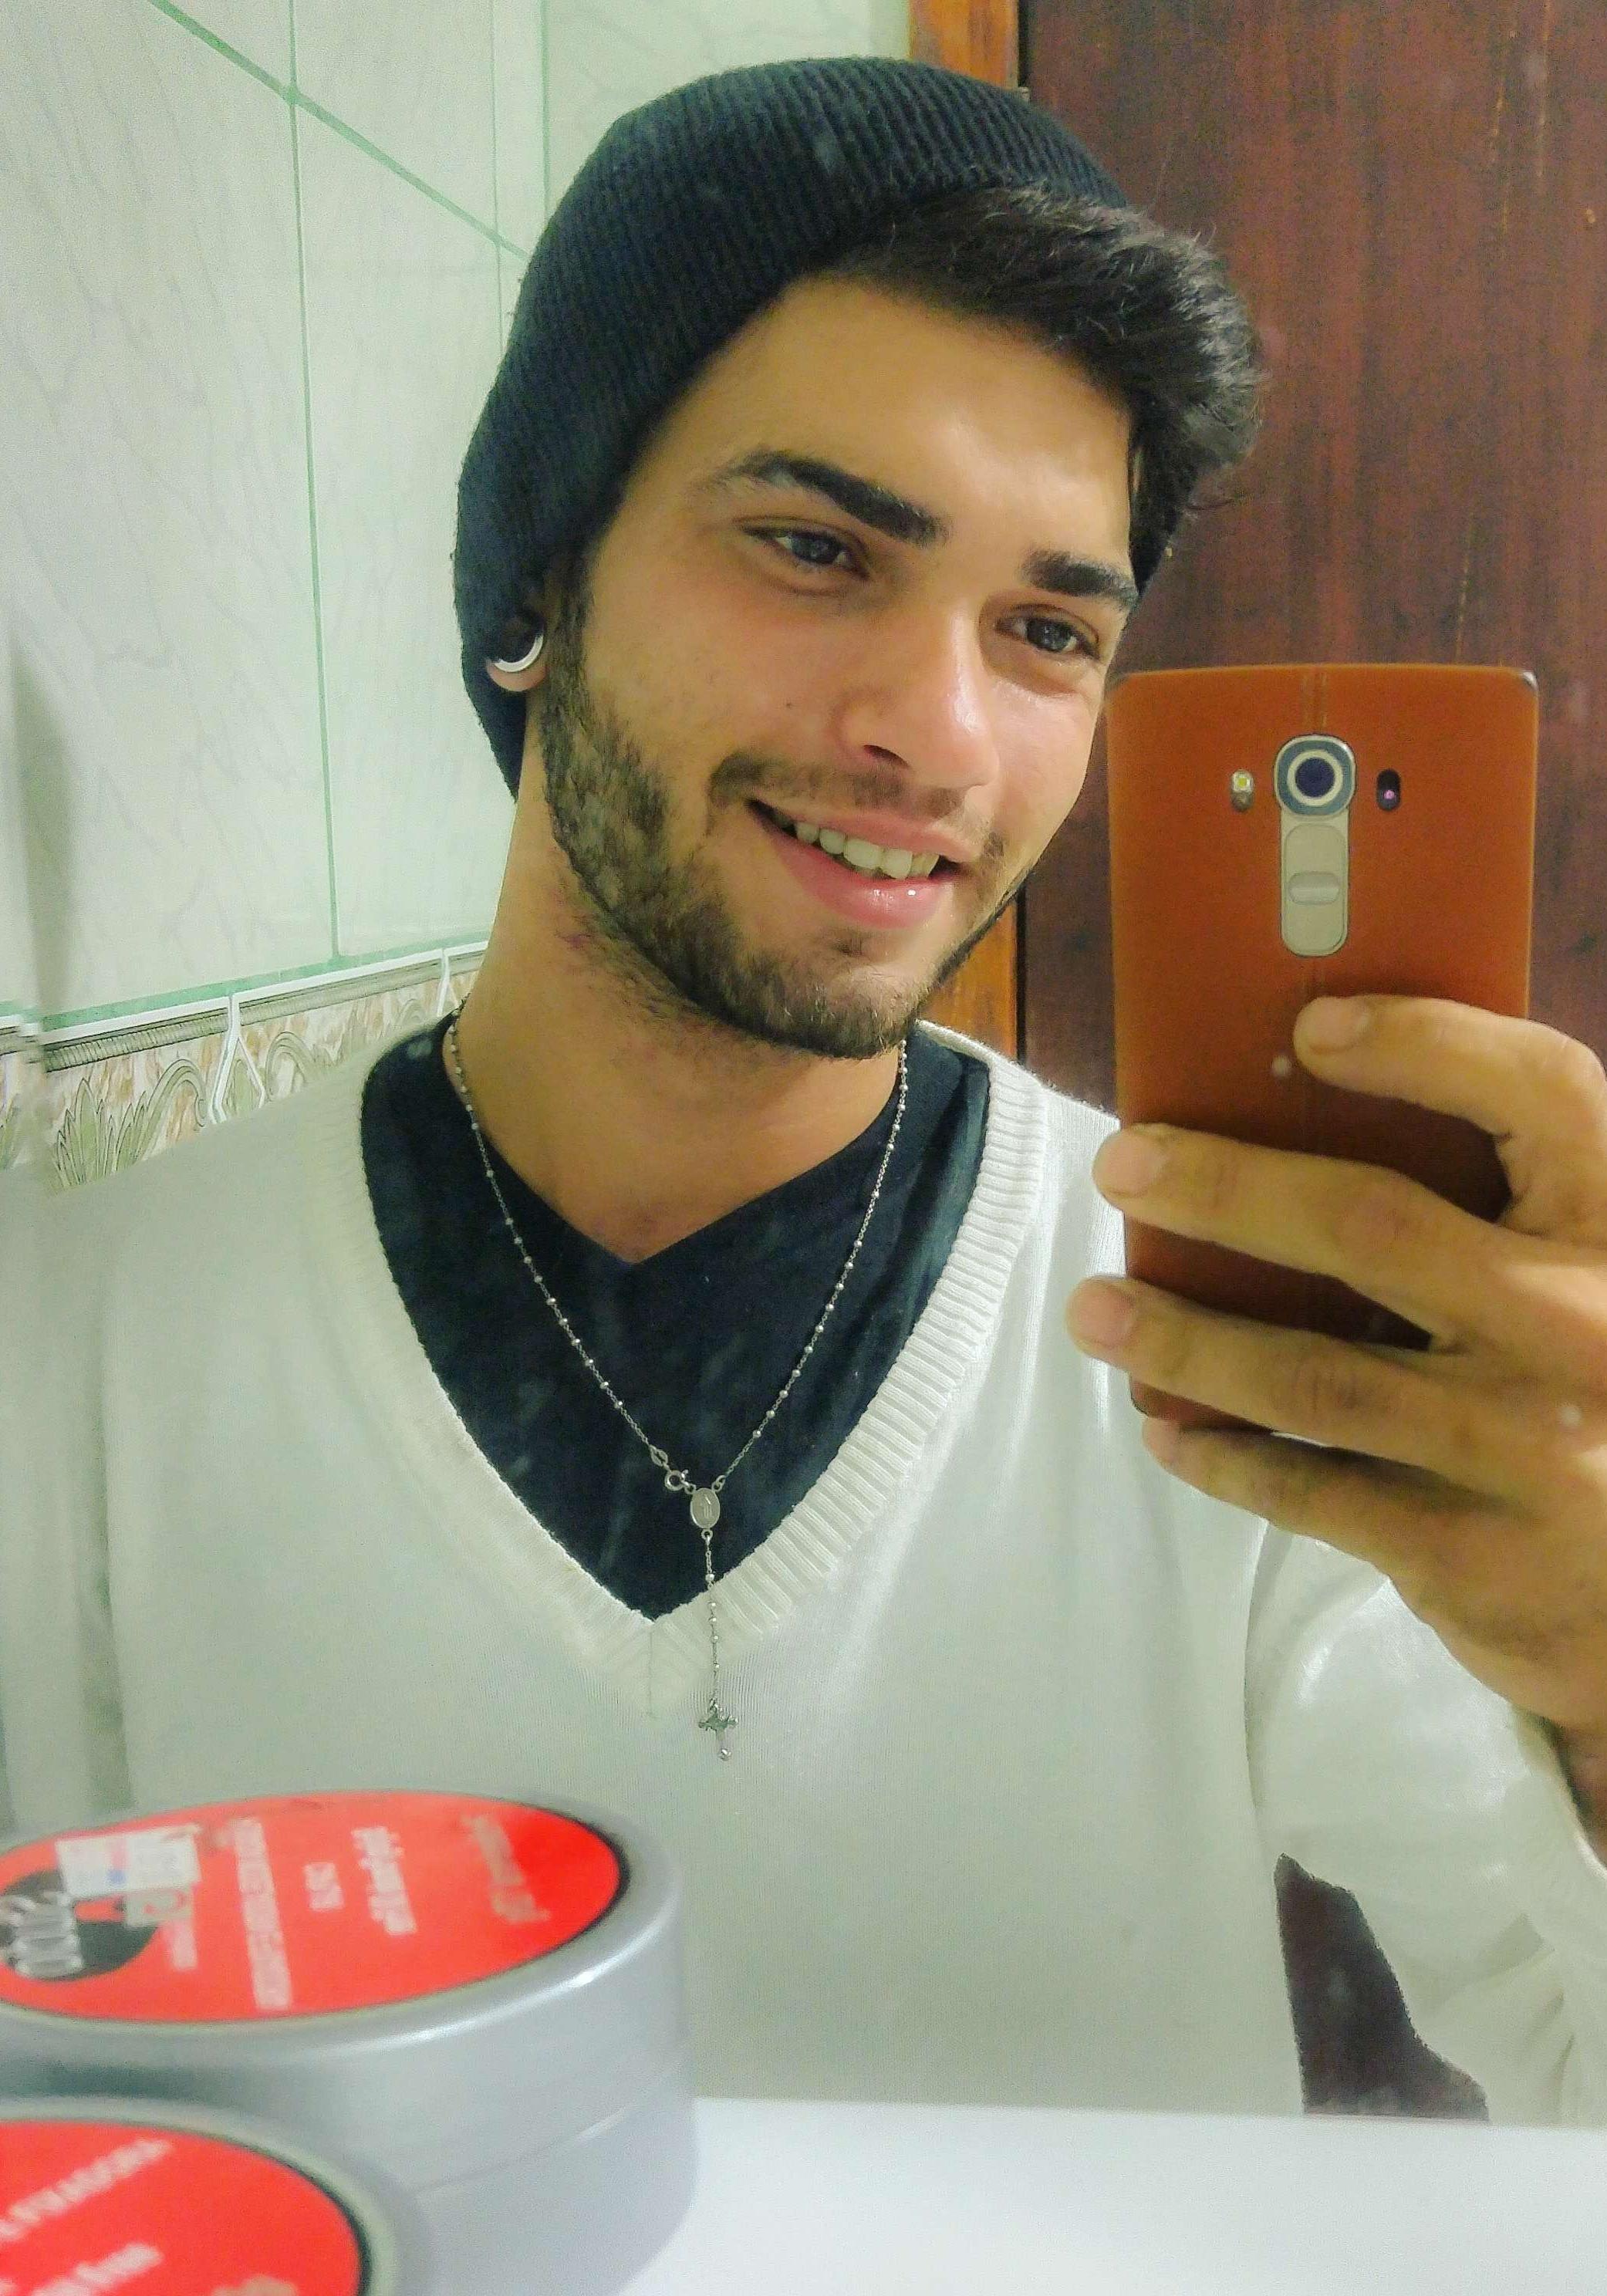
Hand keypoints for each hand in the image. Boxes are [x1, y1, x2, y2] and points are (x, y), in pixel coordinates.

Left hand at [1066, 995, 1606, 1811]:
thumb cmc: (1600, 1396)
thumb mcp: (1588, 1281)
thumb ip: (1501, 1213)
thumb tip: (1306, 1110)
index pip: (1544, 1095)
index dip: (1430, 1042)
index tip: (1313, 1024)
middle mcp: (1585, 1330)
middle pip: (1374, 1225)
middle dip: (1226, 1189)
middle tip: (1123, 1165)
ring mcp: (1529, 1451)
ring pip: (1313, 1376)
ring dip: (1184, 1340)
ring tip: (1098, 1310)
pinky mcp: (1476, 1556)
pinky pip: (1314, 1493)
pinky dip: (1225, 1458)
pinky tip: (1172, 1429)